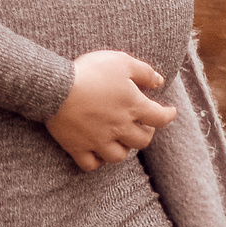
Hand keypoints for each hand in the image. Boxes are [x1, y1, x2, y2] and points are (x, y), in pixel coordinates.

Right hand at [47, 50, 176, 172]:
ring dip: (123, 149)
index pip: (160, 117)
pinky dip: (96, 161)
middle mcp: (120, 128)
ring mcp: (98, 140)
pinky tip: (97, 153)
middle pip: (141, 141)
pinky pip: (91, 164)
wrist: (55, 87)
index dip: (168, 115)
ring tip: (120, 140)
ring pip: (118, 156)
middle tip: (142, 125)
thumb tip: (160, 82)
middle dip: (145, 133)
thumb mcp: (121, 62)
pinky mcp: (77, 147)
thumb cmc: (90, 71)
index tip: (170, 112)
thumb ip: (144, 72)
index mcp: (133, 107)